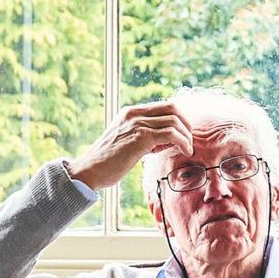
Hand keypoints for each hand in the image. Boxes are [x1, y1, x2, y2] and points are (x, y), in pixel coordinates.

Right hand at [66, 102, 194, 189]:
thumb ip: (145, 138)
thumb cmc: (108, 163)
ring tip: (187, 149)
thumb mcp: (127, 143)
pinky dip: (183, 142)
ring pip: (174, 120)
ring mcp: (137, 123)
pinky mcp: (141, 137)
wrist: (89, 171)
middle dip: (186, 124)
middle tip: (189, 140)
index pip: (163, 106)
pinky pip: (171, 134)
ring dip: (186, 136)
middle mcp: (134, 113)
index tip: (184, 135)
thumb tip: (168, 141)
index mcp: (130, 112)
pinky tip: (185, 152)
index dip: (179, 119)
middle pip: (172, 107)